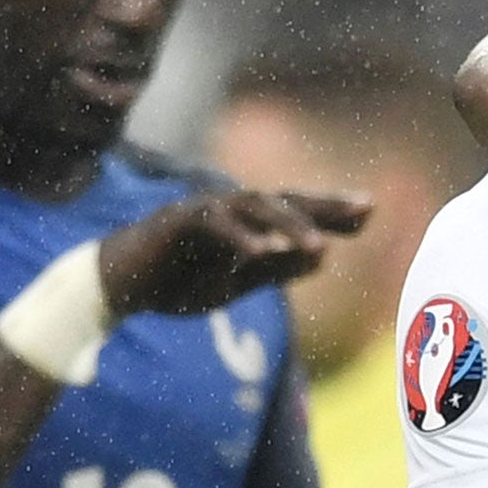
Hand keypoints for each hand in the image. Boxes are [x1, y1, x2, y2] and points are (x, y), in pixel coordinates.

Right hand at [98, 190, 370, 316]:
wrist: (117, 288)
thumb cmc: (175, 282)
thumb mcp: (235, 285)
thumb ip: (274, 271)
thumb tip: (320, 260)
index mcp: (248, 224)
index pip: (298, 212)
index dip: (332, 211)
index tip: (370, 212)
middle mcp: (231, 208)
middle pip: (285, 199)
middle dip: (324, 204)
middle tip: (362, 209)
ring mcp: (204, 209)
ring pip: (254, 207)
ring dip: (288, 225)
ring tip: (318, 246)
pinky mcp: (176, 220)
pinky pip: (214, 225)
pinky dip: (239, 237)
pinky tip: (263, 252)